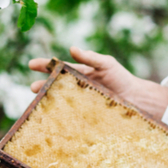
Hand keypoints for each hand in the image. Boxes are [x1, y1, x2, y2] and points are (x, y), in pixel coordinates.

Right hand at [28, 46, 167, 119]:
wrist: (136, 98)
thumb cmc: (121, 78)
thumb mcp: (106, 64)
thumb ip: (90, 57)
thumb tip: (71, 48)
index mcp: (79, 73)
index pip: (59, 67)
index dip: (45, 65)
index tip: (31, 64)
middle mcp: (76, 87)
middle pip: (55, 85)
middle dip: (43, 86)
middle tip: (32, 88)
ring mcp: (80, 102)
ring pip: (60, 101)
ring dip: (49, 101)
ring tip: (40, 103)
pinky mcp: (85, 115)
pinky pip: (71, 115)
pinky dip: (61, 116)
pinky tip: (53, 119)